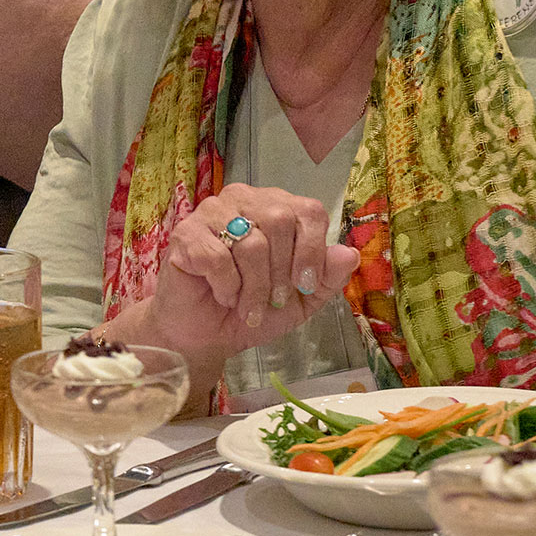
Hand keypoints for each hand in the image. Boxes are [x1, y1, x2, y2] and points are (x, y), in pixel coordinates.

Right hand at [109, 187, 362, 385]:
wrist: (208, 335)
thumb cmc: (254, 310)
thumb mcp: (301, 300)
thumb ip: (327, 277)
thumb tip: (349, 253)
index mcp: (277, 208)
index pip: (308, 210)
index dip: (312, 250)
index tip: (304, 285)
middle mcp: (245, 200)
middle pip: (279, 220)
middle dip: (282, 271)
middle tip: (274, 299)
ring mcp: (211, 212)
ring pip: (250, 242)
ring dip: (255, 287)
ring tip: (248, 307)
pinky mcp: (186, 234)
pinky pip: (217, 257)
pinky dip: (227, 287)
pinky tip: (223, 296)